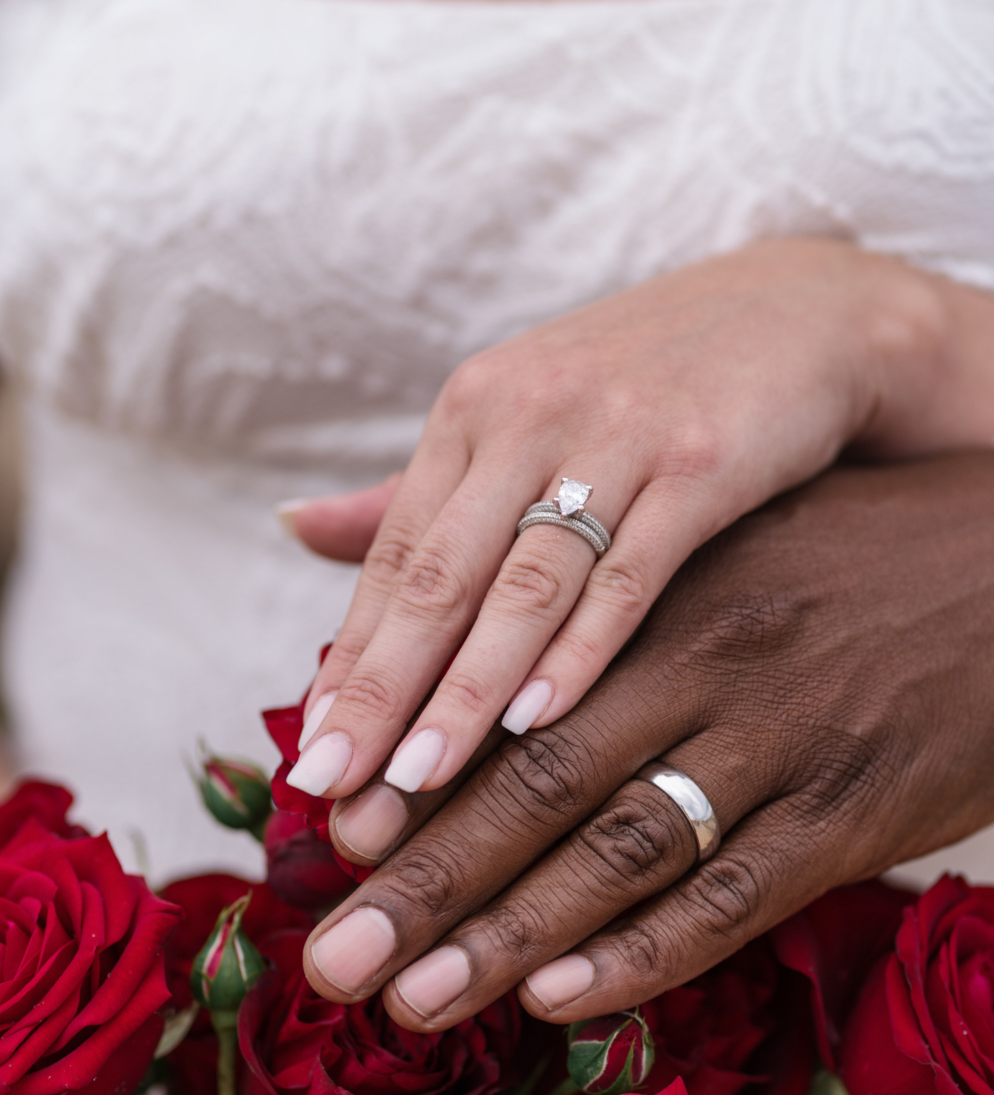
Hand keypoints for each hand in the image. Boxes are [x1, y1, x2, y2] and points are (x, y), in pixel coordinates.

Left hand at [287, 237, 968, 801]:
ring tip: (418, 776)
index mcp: (473, 410)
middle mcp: (529, 416)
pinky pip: (629, 573)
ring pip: (524, 584)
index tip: (311, 754)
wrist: (800, 309)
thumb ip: (417, 489)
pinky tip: (538, 722)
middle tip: (332, 785)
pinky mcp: (702, 462)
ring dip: (467, 688)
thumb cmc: (643, 379)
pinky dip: (580, 649)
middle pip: (439, 575)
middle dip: (381, 688)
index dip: (349, 657)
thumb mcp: (519, 413)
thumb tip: (295, 525)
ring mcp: (615, 437)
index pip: (394, 554)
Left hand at [300, 451, 993, 1026]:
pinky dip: (645, 951)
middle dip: (425, 880)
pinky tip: (562, 997)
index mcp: (650, 589)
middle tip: (331, 958)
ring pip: (621, 848)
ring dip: (509, 935)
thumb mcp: (708, 533)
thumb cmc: (836, 553)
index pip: (507, 687)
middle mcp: (703, 660)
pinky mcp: (854, 808)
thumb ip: (579, 569)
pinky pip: (734, 893)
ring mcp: (781, 738)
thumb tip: (458, 610)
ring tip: (412, 1000)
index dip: (413, 765)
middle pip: (537, 782)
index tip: (328, 834)